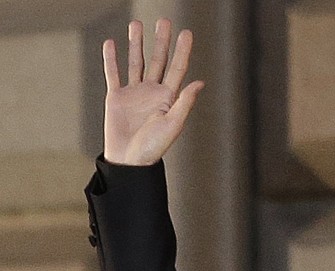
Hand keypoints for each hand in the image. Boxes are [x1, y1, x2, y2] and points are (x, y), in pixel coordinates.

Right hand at [103, 18, 204, 164]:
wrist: (129, 160)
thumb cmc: (154, 147)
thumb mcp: (173, 124)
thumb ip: (184, 102)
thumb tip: (199, 82)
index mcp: (169, 98)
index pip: (177, 69)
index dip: (182, 51)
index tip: (186, 32)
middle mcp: (152, 92)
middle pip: (158, 60)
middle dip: (161, 41)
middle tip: (164, 21)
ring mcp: (134, 93)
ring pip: (136, 62)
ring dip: (137, 44)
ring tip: (136, 24)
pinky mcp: (116, 97)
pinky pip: (113, 73)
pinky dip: (111, 59)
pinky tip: (111, 43)